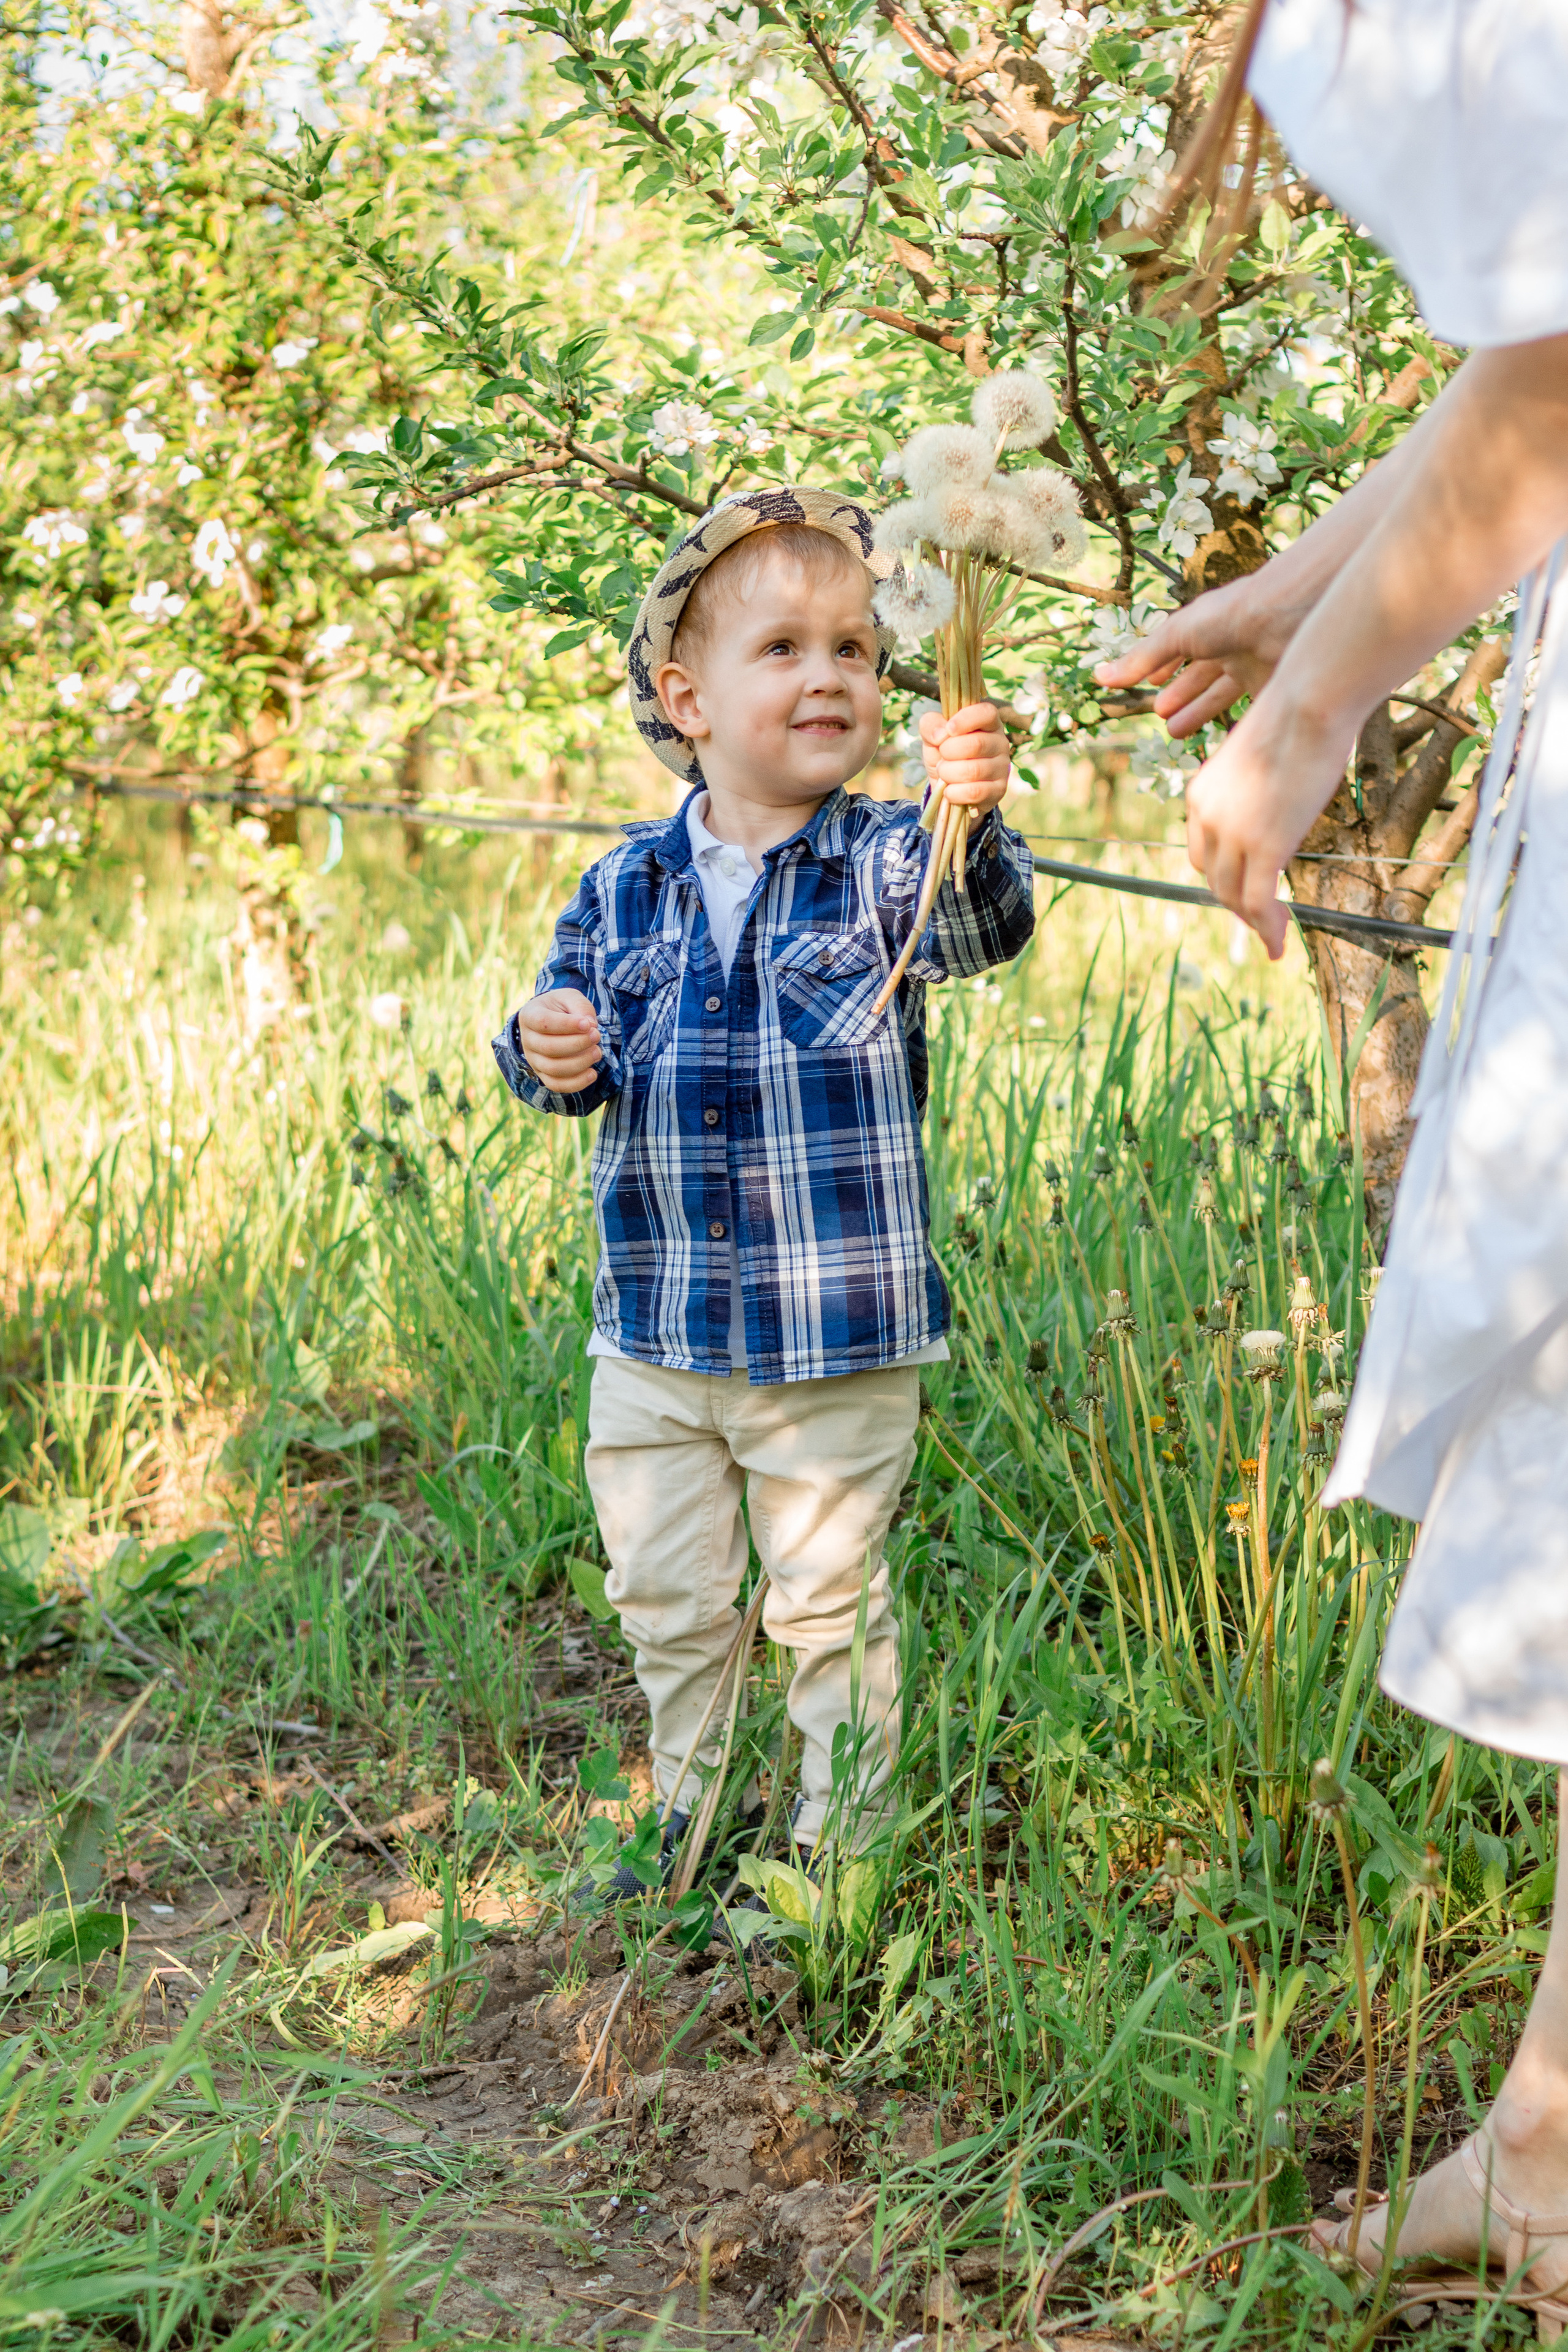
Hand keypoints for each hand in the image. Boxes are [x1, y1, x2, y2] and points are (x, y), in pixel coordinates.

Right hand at [515, 987, 603, 1091]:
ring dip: (580, 1063)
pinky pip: (556, 1085)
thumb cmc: (562, 1008)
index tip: (588, 1024)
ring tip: (597, 1052)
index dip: (567, 1025)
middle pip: (549, 1048)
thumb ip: (580, 1006)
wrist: (553, 1021)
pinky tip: (593, 1073)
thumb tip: (590, 1026)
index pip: (544, 1023)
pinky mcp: (543, 1074)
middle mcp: (527, 1039)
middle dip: (578, 1044)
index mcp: (530, 1015)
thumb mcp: (571, 997)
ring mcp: (533, 1059)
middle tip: (597, 1036)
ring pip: (553, 1069)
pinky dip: (576, 1083)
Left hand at [919, 702, 1011, 810]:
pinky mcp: (999, 790)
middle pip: (976, 744)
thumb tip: (940, 734)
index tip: (949, 729)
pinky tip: (949, 791)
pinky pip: (975, 792)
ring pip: (973, 770)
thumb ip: (930, 725)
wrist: (948, 788)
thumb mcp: (932, 736)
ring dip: (948, 773)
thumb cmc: (944, 755)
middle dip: (948, 752)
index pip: (987, 713)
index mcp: (987, 723)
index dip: (966, 719)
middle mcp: (1000, 743)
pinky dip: (955, 793)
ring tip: (943, 773)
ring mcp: (1002, 767)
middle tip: (941, 757)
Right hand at [1094, 567, 1318, 736]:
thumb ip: (1141, 659)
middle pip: (1201, 677)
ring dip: (1198, 712)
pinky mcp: (1274, 688)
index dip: (1164, 667)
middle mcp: (1230, 647)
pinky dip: (1234, 727)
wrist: (1284, 619)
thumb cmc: (1228, 616)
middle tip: (1161, 716)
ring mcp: (1253, 667)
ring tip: (1174, 732)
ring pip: (1222, 696)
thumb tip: (1099, 677)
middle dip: (1181, 696)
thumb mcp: (1175, 636)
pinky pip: (1251, 712)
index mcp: (1207, 629)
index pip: (1182, 651)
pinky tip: (1219, 741)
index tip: (1150, 683)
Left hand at [1182, 688, 1356, 958]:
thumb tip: (1279, 799)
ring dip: (1253, 921)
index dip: (1224, 876)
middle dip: (1238, 904)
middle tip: (1263, 921)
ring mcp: (1233, 834)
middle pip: (1215, 879)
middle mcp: (1207, 817)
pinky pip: (1258, 901)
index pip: (1204, 853)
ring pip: (1234, 895)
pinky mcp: (1263, 845)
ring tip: (1273, 938)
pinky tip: (1277, 945)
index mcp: (1201, 794)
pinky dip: (1267, 928)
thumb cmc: (1298, 716)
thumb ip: (1260, 788)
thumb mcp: (1264, 758)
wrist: (1309, 700)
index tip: (1246, 889)